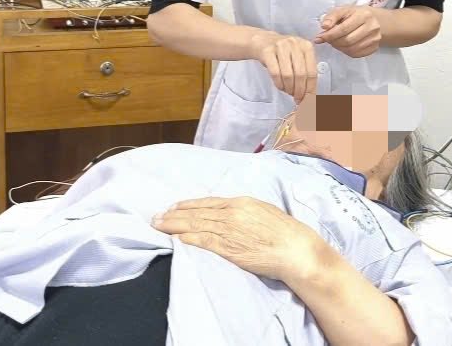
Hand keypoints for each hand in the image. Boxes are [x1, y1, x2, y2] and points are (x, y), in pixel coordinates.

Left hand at [151, 196, 324, 282]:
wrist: (295, 248)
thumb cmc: (285, 232)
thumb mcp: (264, 211)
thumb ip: (246, 211)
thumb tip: (233, 213)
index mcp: (241, 202)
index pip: (207, 202)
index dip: (188, 204)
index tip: (174, 206)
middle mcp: (232, 212)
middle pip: (196, 212)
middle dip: (173, 214)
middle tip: (156, 217)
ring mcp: (229, 229)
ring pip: (195, 224)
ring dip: (174, 225)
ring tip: (159, 226)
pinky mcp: (228, 247)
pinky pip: (203, 241)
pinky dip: (187, 238)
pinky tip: (176, 239)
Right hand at [249, 31, 316, 102]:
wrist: (263, 41)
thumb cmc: (284, 52)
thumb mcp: (298, 57)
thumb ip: (306, 72)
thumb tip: (311, 94)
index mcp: (306, 46)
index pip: (312, 72)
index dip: (311, 88)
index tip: (309, 99)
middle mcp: (295, 44)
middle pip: (301, 74)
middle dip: (300, 91)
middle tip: (297, 98)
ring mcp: (280, 46)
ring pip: (288, 74)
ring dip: (289, 88)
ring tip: (289, 92)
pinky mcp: (268, 52)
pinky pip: (275, 73)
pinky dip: (279, 84)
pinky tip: (281, 87)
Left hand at [314, 6, 382, 57]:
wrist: (375, 19)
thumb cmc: (356, 14)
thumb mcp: (343, 10)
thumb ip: (332, 17)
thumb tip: (324, 26)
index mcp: (363, 15)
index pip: (344, 28)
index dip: (330, 35)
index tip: (320, 37)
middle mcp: (372, 27)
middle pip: (348, 40)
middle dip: (334, 42)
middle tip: (327, 40)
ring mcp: (375, 39)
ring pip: (352, 49)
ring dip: (339, 47)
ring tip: (334, 42)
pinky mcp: (374, 47)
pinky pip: (356, 54)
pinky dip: (346, 52)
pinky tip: (343, 46)